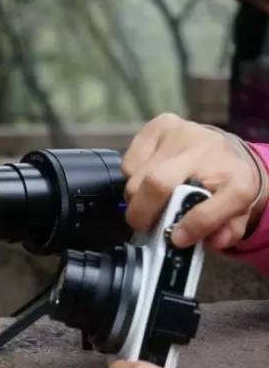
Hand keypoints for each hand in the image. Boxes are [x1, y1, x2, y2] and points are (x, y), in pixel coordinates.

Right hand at [122, 113, 267, 249]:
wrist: (223, 151)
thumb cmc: (223, 187)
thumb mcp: (234, 215)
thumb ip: (225, 231)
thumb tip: (208, 241)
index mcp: (237, 179)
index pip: (208, 208)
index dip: (189, 227)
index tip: (176, 239)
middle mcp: (209, 149)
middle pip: (157, 183)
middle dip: (142, 212)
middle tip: (143, 225)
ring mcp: (181, 132)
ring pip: (136, 176)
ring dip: (135, 196)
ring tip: (148, 200)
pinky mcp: (159, 125)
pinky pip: (129, 162)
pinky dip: (131, 177)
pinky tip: (145, 177)